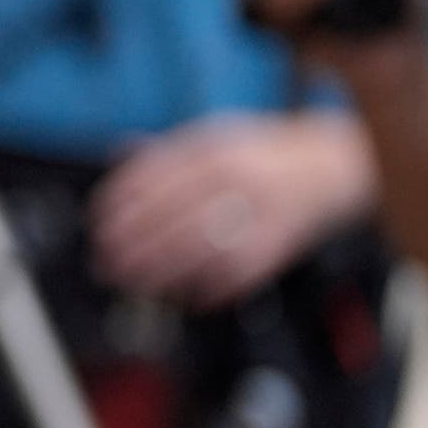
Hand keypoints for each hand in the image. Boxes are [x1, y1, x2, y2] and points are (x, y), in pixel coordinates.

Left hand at [91, 111, 376, 309]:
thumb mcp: (216, 135)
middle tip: (104, 258)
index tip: (98, 221)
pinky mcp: (274, 248)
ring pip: (197, 250)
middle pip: (172, 217)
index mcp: (216, 149)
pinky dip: (199, 287)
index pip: (157, 176)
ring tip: (128, 280)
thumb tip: (120, 154)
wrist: (328, 169)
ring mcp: (257, 215)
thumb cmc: (261, 154)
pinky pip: (230, 275)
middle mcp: (236, 180)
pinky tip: (175, 293)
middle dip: (132, 244)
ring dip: (156, 271)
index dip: (122, 203)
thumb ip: (170, 148)